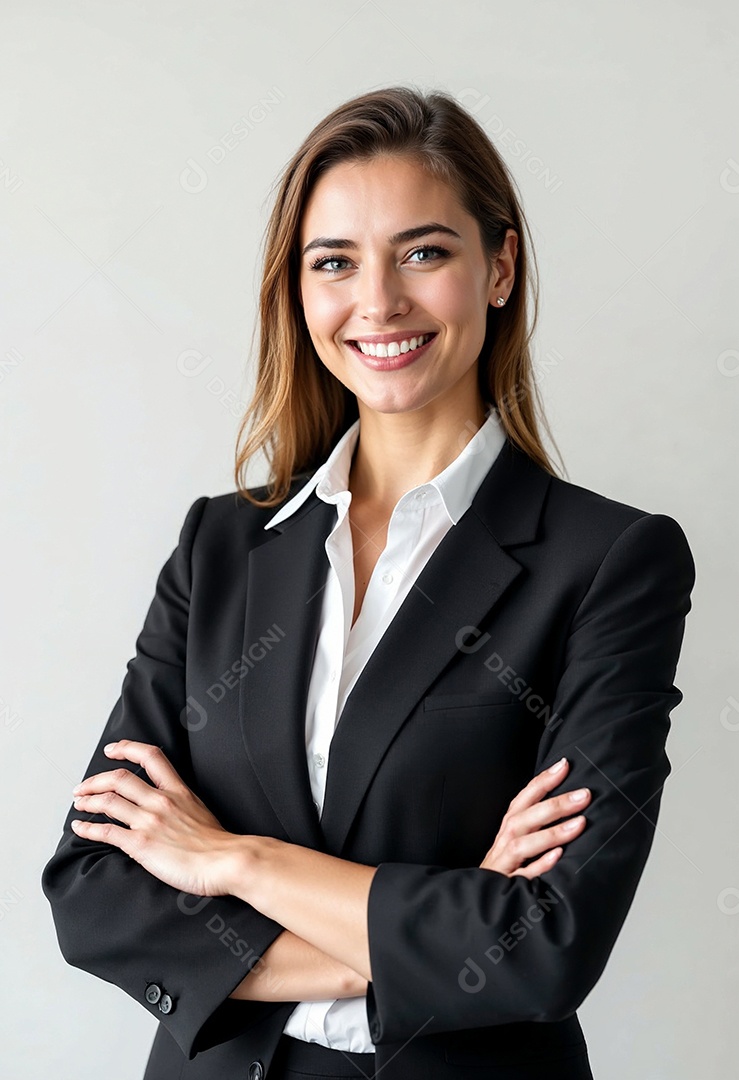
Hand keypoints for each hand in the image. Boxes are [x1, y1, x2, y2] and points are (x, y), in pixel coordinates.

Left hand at [69, 739, 242, 896]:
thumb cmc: (218, 844)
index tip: (112, 749)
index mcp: (178, 790)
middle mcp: (161, 801)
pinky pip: (106, 831)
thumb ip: (181, 803)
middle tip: (83, 786)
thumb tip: (169, 807)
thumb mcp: (201, 809)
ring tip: (80, 803)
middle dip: (95, 780)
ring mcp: (150, 821)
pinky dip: (87, 828)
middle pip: (119, 778)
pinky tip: (79, 828)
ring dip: (88, 801)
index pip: (150, 756)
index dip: (126, 748)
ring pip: (108, 801)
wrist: (226, 861)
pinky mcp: (141, 844)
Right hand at [479, 758, 589, 878]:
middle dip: (555, 805)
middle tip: (584, 795)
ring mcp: (505, 862)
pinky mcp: (507, 886)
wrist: (481, 898)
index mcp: (510, 825)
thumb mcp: (518, 838)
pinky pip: (523, 875)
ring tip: (580, 823)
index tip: (564, 765)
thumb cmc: (507, 865)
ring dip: (551, 833)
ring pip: (524, 844)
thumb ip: (537, 821)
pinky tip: (558, 856)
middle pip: (526, 817)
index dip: (543, 780)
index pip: (525, 797)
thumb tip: (569, 800)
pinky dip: (539, 865)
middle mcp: (505, 840)